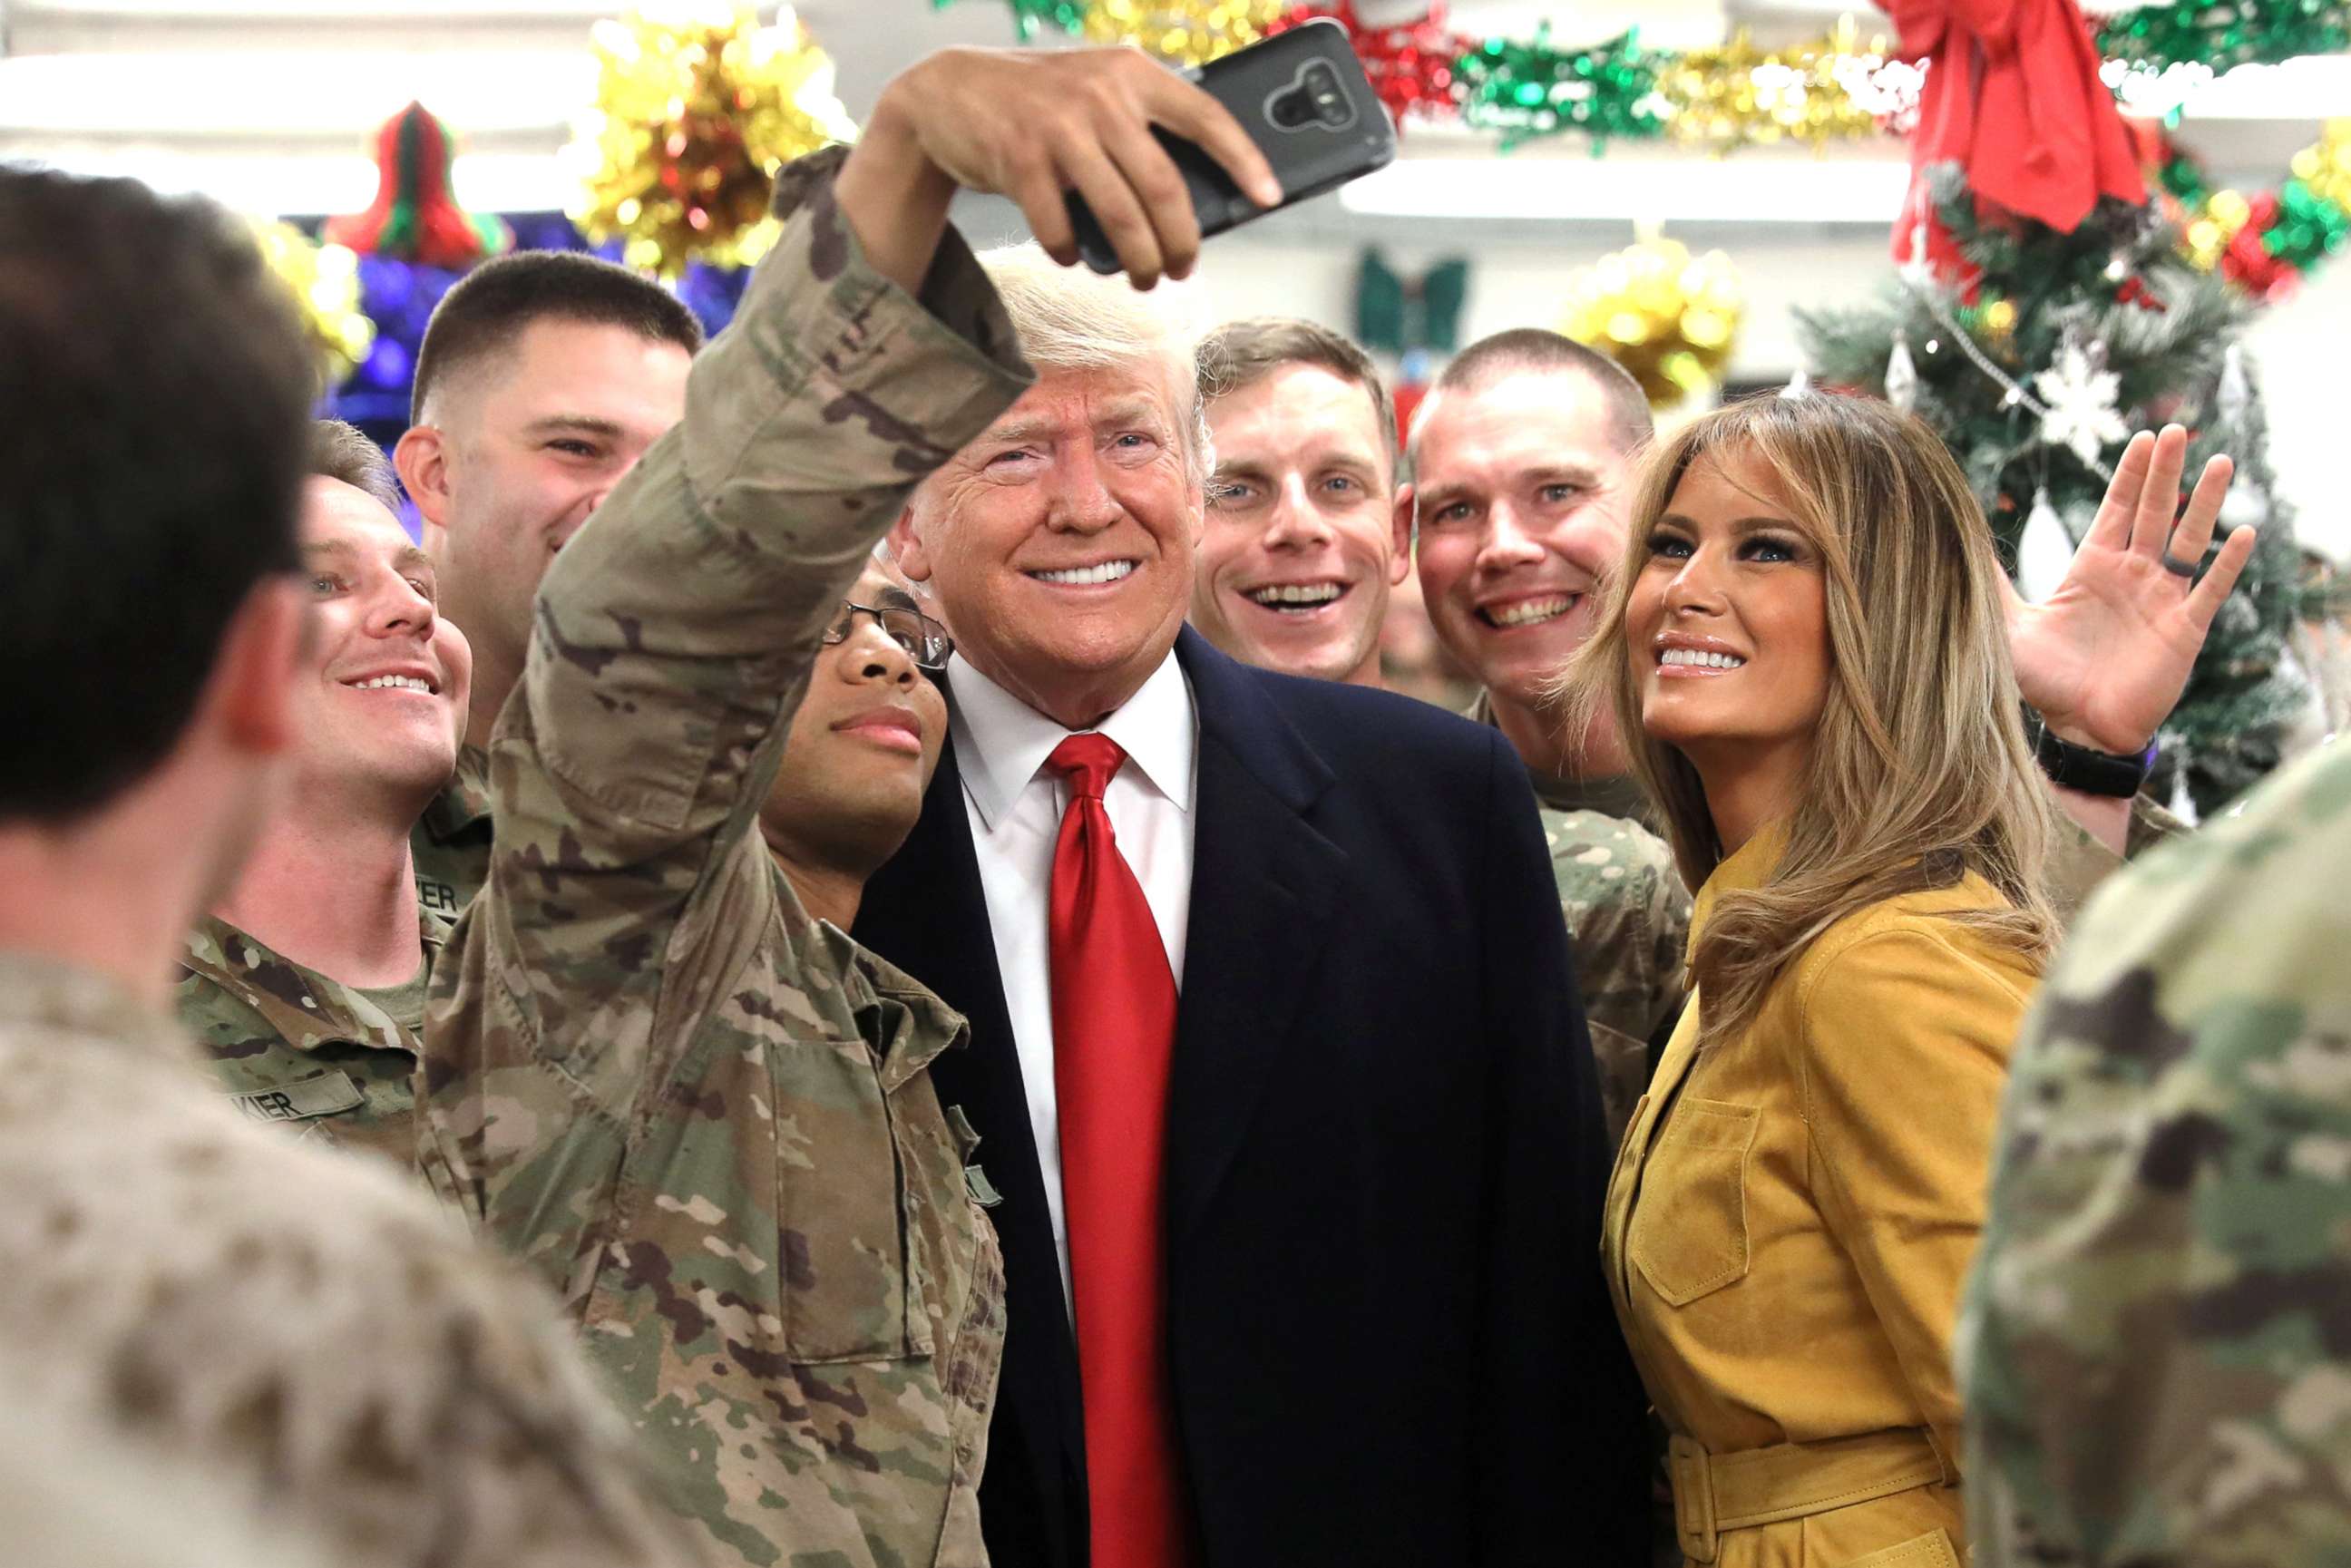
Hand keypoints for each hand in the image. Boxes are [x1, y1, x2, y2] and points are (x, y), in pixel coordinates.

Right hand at [837, 45, 1281, 292]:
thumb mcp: (1095, 90)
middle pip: (1164, 187)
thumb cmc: (1037, 101)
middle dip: (1181, 242)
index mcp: (1132, 73)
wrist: (947, 91)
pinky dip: (1074, 253)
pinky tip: (1076, 256)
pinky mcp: (1019, 158)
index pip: (1205, 116)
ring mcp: (1059, 127)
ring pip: (1120, 216)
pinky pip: (1062, 227)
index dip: (1243, 160)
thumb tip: (1188, 201)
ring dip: (1138, 261)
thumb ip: (1137, 124)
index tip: (1268, 197)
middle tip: (1181, 268)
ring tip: (1141, 278)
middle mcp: (1101, 95)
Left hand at [2003, 425, 2257, 755]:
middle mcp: (2132, 577)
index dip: (2131, 475)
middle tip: (2176, 432)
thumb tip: (1953, 542)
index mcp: (2093, 569)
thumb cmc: (2043, 681)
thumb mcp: (2009, 623)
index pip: (2118, 510)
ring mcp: (2162, 600)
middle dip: (2165, 473)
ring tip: (2221, 462)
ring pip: (2189, 540)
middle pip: (2154, 513)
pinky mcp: (2183, 629)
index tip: (2142, 438)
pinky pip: (2211, 590)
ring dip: (2205, 502)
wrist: (2074, 730)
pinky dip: (2228, 563)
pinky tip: (2244, 533)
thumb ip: (1990, 582)